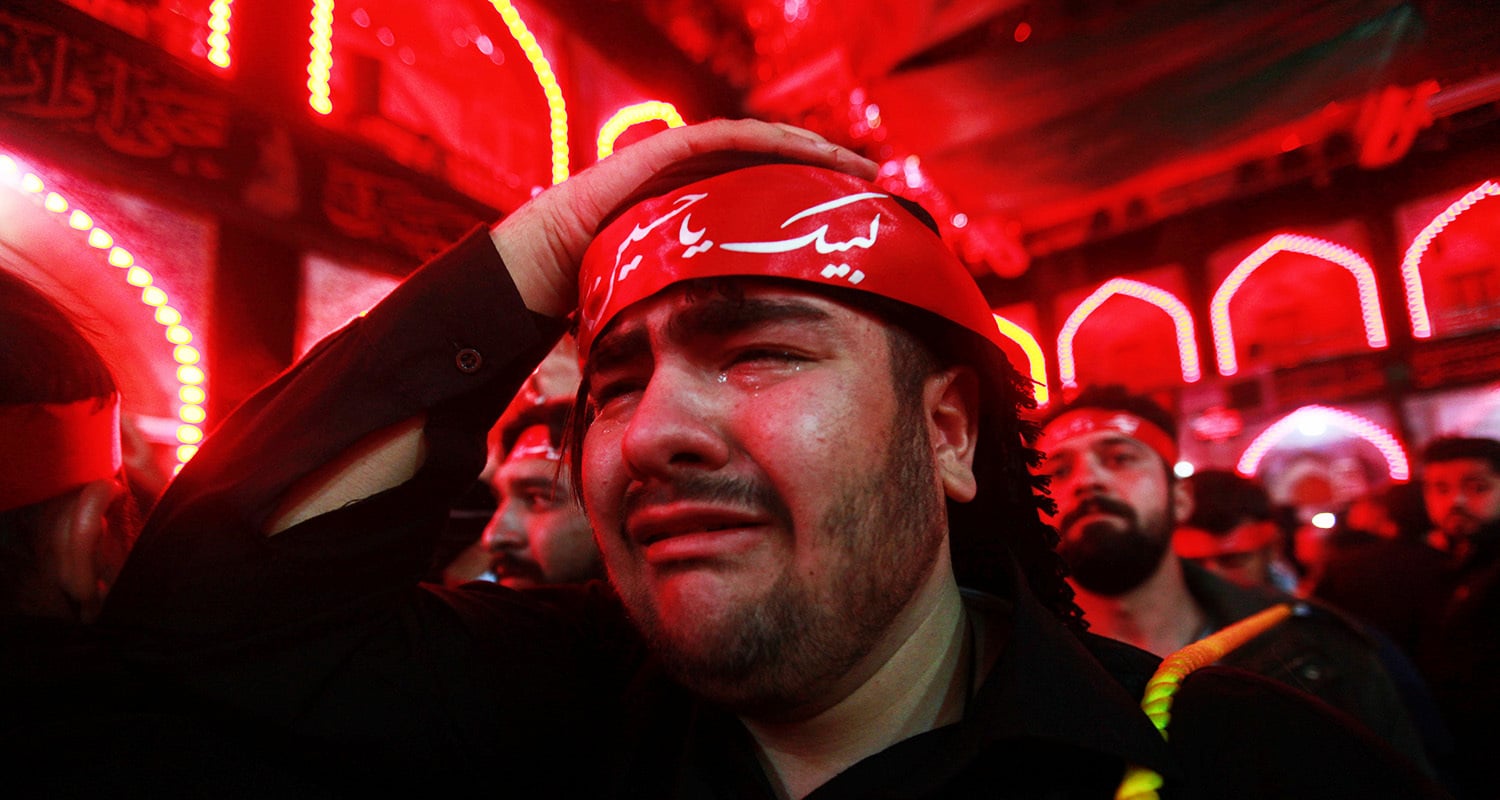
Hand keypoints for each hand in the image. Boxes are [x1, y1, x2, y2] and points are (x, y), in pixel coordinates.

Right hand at [491, 119, 879, 317]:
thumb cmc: (583, 317)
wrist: (522, 288)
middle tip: (872, 193)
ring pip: (751, 152)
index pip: (765, 215)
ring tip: (857, 167)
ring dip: (807, 153)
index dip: (809, 219)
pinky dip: (765, 141)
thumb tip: (743, 392)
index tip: (857, 237)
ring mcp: (667, 172)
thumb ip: (702, 338)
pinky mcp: (650, 157)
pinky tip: (810, 148)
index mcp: (695, 234)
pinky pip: (719, 139)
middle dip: (820, 181)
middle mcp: (686, 196)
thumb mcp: (664, 327)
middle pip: (766, 177)